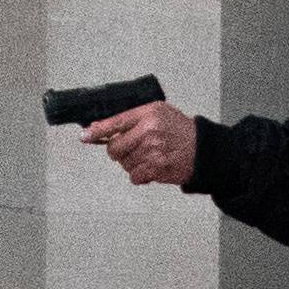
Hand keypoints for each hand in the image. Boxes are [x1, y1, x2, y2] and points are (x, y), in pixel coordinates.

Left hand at [80, 101, 196, 185]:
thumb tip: (101, 127)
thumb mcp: (159, 112)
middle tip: (130, 148)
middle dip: (118, 150)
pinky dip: (140, 175)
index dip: (97, 131)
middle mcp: (149, 132)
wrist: (203, 149)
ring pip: (124, 163)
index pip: (115, 122)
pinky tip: (151, 166)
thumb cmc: (181, 130)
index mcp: (148, 114)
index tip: (86, 136)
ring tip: (148, 155)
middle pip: (115, 148)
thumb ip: (132, 118)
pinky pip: (134, 176)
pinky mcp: (156, 169)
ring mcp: (152, 152)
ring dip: (132, 162)